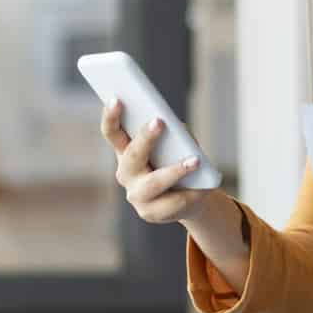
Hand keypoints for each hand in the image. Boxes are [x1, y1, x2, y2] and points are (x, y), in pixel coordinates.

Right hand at [101, 99, 215, 225]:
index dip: (111, 116)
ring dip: (174, 171)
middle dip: (145, 138)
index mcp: (126, 151)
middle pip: (132, 154)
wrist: (190, 196)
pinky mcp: (150, 213)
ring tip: (194, 161)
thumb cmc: (178, 160)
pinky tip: (202, 189)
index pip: (112, 132)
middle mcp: (125, 172)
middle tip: (159, 122)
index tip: (117, 100)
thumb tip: (178, 130)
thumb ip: (174, 134)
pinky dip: (189, 194)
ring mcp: (136, 195)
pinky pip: (170, 203)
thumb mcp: (177, 143)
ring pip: (153, 183)